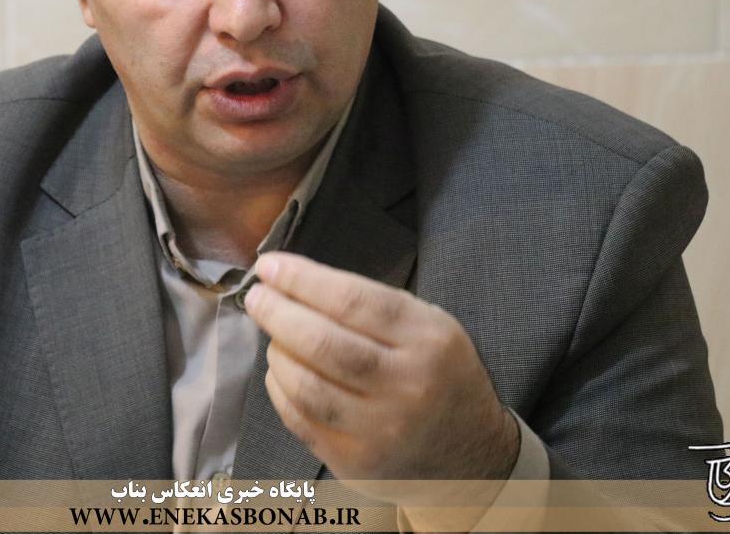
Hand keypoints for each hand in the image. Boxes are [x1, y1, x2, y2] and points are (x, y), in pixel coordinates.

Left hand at [244, 251, 519, 512]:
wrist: (473, 456)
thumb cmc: (440, 375)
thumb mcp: (429, 327)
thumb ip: (371, 305)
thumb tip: (294, 281)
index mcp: (429, 340)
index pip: (353, 301)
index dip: (302, 279)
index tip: (269, 266)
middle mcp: (407, 387)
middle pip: (324, 344)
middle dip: (279, 314)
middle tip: (257, 297)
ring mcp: (381, 431)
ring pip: (306, 386)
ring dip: (277, 353)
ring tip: (273, 336)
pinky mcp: (356, 463)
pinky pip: (300, 420)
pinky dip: (281, 390)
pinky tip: (281, 372)